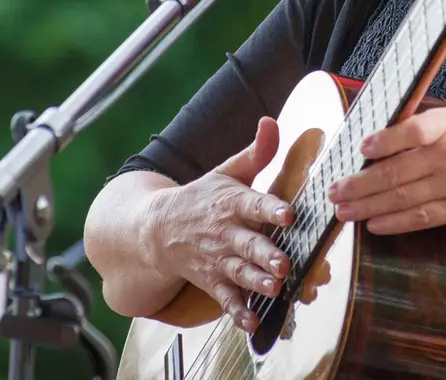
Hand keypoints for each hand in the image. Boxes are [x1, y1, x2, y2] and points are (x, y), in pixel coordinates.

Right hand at [146, 117, 293, 332]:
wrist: (157, 229)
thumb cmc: (202, 197)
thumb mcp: (226, 171)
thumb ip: (255, 152)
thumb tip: (271, 122)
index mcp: (232, 202)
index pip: (253, 204)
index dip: (271, 209)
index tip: (289, 213)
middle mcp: (226, 232)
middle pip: (248, 244)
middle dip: (266, 254)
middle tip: (284, 263)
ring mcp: (218, 259)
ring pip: (240, 272)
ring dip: (257, 281)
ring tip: (274, 288)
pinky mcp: (212, 281)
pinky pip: (225, 299)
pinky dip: (237, 312)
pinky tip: (251, 324)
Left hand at [326, 107, 445, 234]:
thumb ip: (424, 127)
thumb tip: (377, 139)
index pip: (413, 130)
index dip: (385, 140)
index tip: (361, 148)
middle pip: (398, 170)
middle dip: (360, 183)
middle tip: (334, 190)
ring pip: (404, 197)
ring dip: (368, 206)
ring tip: (344, 210)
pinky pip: (421, 218)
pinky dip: (394, 222)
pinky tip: (373, 224)